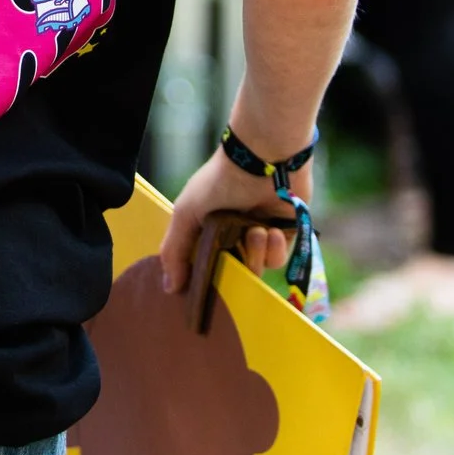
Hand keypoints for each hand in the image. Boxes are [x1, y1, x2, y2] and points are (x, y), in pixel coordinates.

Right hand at [158, 146, 310, 295]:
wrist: (262, 161)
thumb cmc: (218, 182)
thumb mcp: (186, 213)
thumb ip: (175, 250)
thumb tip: (171, 289)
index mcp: (206, 230)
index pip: (201, 265)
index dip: (201, 279)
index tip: (201, 293)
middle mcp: (231, 235)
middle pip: (230, 273)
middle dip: (232, 271)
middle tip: (233, 262)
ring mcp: (257, 236)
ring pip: (255, 268)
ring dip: (256, 253)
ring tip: (256, 230)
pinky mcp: (283, 235)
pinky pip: (277, 259)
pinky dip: (274, 249)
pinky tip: (271, 231)